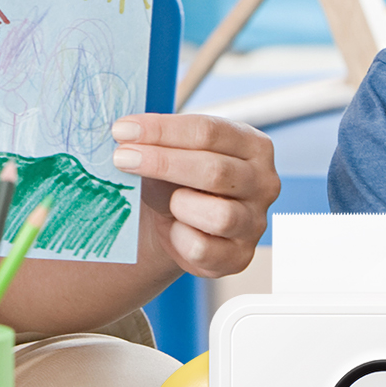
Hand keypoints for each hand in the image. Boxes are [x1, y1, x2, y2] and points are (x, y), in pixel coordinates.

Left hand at [111, 113, 278, 278]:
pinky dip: (179, 239)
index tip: (123, 131)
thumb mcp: (172, 152)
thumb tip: (125, 135)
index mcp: (253, 146)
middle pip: (214, 170)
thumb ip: (158, 140)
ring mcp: (255, 222)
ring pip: (219, 215)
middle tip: (122, 159)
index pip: (209, 131)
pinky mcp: (239, 256)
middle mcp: (263, 182)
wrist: (176, 227)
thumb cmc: (176, 181)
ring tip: (168, 202)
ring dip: (180, 205)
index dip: (162, 130)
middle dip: (162, 163)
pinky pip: (204, 250)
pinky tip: (173, 229)